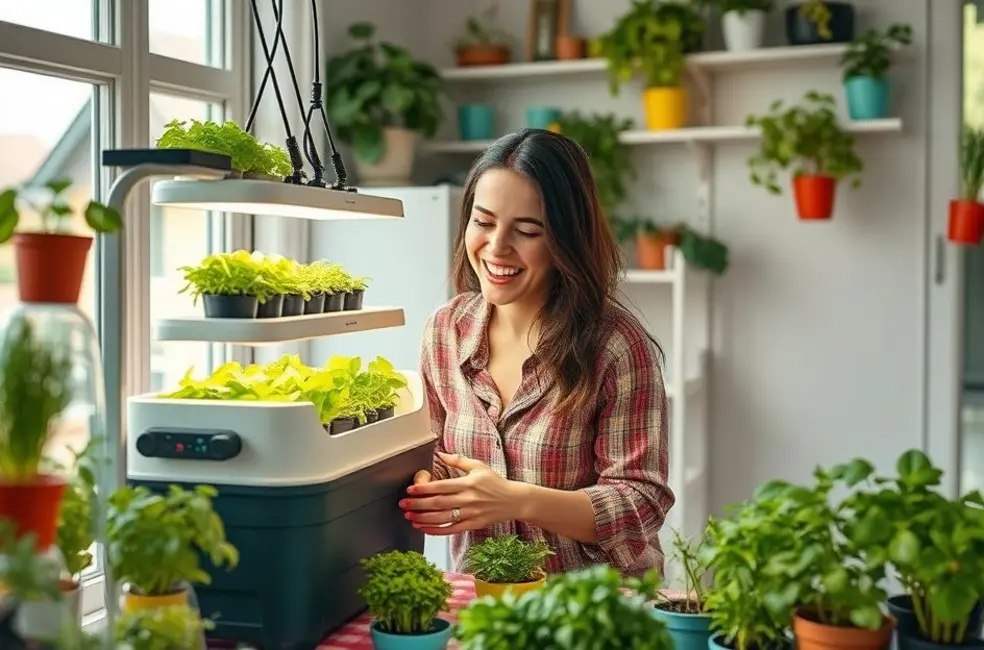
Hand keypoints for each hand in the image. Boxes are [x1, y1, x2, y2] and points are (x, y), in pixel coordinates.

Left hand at [399, 452, 519, 535]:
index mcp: (468, 483)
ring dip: (424, 519)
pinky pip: (451, 530)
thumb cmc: (495, 482)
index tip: (410, 490)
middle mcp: (468, 499)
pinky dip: (436, 531)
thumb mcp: (479, 466)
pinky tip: (423, 528)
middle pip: (438, 503)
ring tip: (409, 518)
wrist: (514, 500)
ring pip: (443, 518)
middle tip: (403, 505)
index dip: (424, 489)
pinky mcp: (473, 525)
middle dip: (418, 505)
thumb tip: (440, 453)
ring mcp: (471, 513)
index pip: (441, 487)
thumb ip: (458, 460)